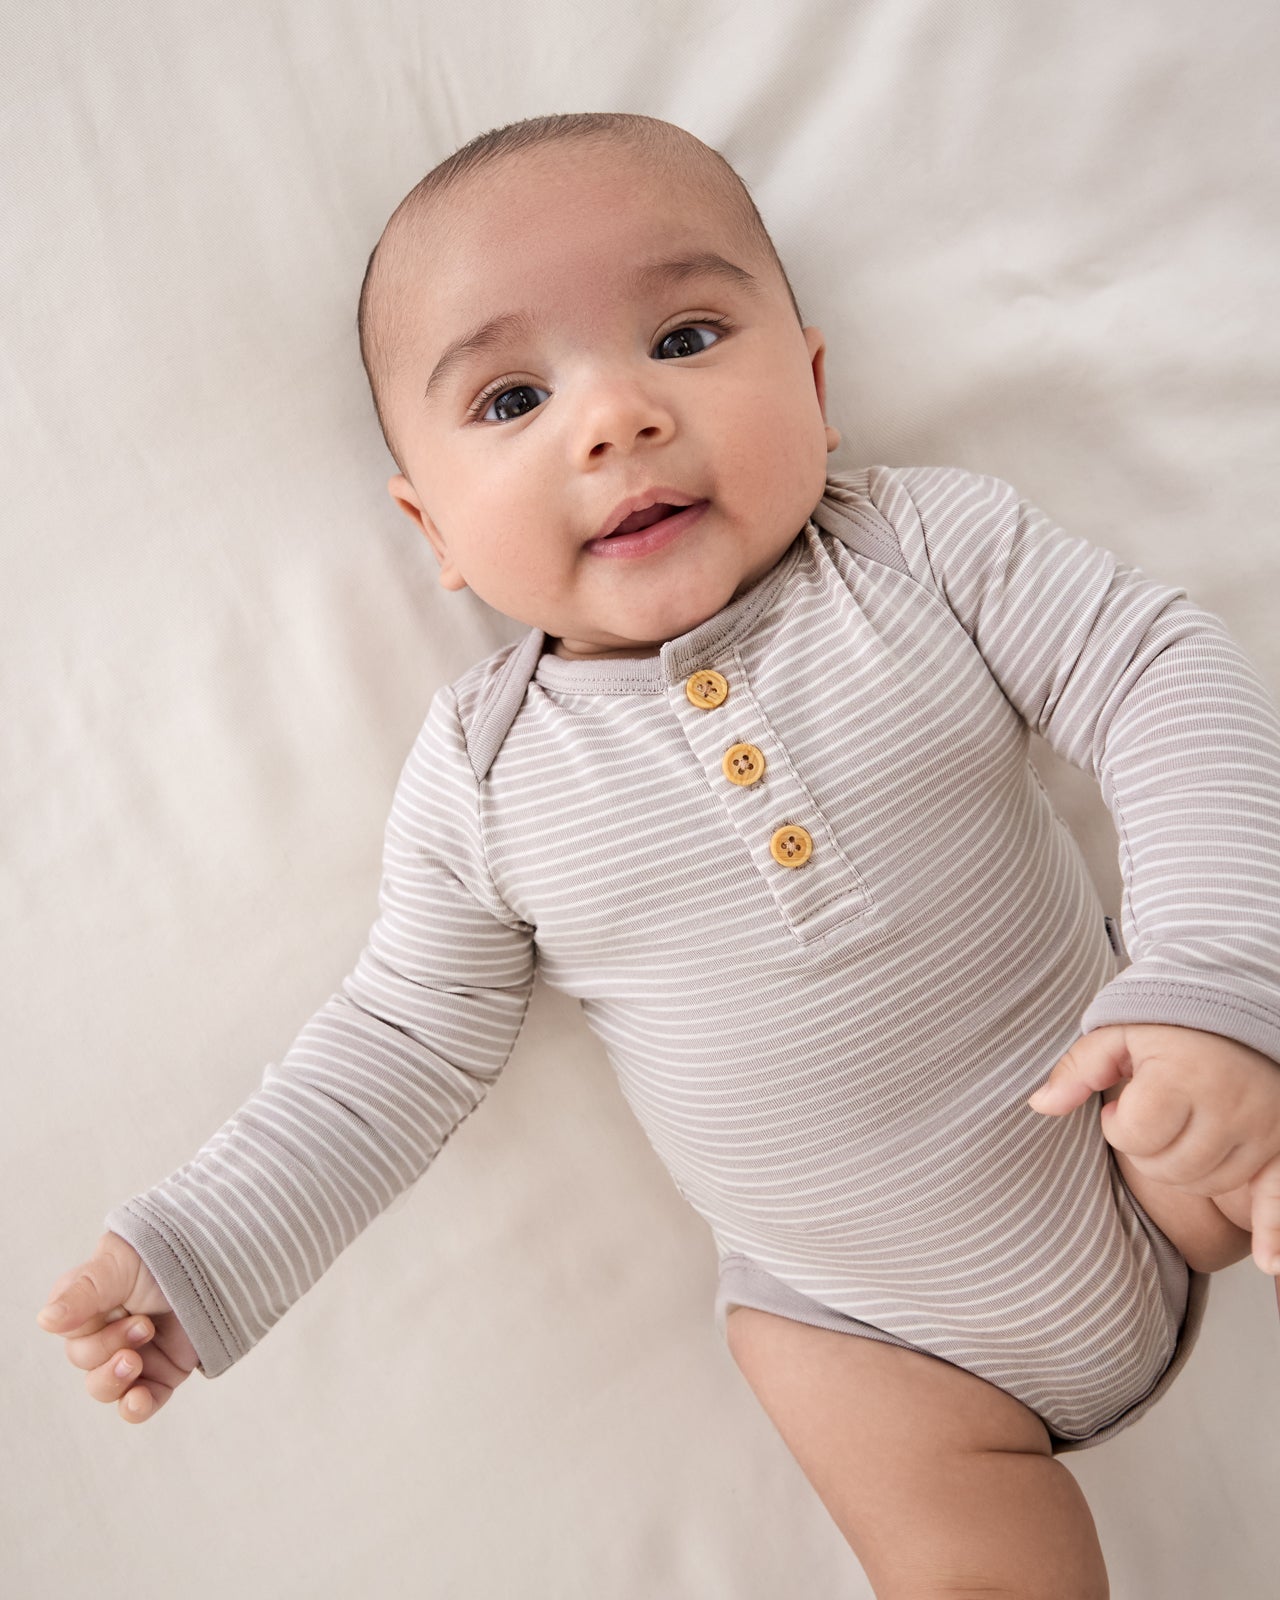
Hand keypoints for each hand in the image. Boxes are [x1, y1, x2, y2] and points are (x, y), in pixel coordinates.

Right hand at [36, 1230, 197, 1422]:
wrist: (217, 1260)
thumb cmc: (162, 1254)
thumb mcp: (120, 1265)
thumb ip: (83, 1292)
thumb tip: (45, 1320)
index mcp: (86, 1305)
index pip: (71, 1334)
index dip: (93, 1330)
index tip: (121, 1308)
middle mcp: (104, 1332)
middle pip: (86, 1363)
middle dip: (109, 1348)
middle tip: (145, 1325)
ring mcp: (132, 1355)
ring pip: (105, 1388)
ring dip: (115, 1380)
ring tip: (137, 1361)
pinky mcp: (160, 1374)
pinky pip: (139, 1404)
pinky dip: (135, 1408)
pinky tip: (137, 1402)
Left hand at [1027, 1023, 1279, 1274]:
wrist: (1243, 1009)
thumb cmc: (1175, 1025)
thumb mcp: (1120, 1032)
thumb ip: (1078, 1069)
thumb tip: (1038, 1105)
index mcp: (1184, 1077)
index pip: (1135, 1135)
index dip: (1118, 1124)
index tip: (1123, 1105)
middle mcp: (1228, 1107)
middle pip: (1168, 1167)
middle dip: (1146, 1149)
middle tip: (1152, 1118)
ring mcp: (1261, 1132)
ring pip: (1205, 1184)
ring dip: (1183, 1170)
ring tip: (1182, 1130)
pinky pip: (1278, 1201)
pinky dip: (1274, 1234)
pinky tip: (1270, 1264)